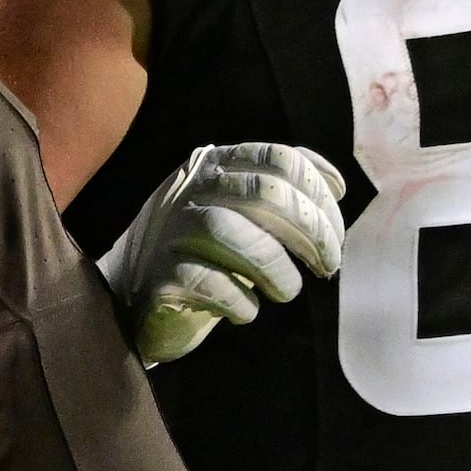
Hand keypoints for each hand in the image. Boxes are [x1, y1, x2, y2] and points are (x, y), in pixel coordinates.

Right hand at [102, 143, 348, 365]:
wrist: (133, 297)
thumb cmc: (204, 254)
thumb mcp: (240, 211)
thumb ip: (280, 192)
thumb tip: (335, 186)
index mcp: (215, 164)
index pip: (280, 159)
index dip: (319, 197)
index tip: (337, 235)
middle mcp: (191, 189)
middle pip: (266, 193)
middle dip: (312, 232)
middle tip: (328, 266)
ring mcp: (171, 231)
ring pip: (233, 233)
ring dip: (276, 269)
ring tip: (287, 290)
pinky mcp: (159, 277)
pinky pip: (209, 282)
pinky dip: (240, 301)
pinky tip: (247, 311)